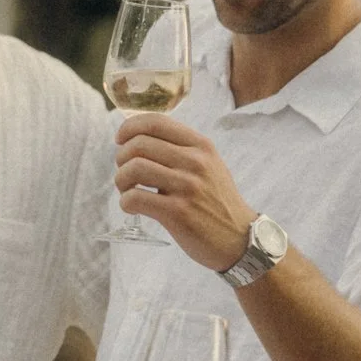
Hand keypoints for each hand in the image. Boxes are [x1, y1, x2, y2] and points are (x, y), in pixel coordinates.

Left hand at [115, 115, 256, 269]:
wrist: (240, 238)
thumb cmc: (217, 202)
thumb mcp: (209, 166)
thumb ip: (182, 150)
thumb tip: (139, 139)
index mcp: (201, 146)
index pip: (156, 122)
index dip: (129, 128)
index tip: (120, 140)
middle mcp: (195, 161)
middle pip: (138, 144)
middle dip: (121, 158)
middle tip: (125, 173)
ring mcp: (187, 187)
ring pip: (133, 168)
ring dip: (121, 180)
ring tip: (128, 191)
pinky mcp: (178, 212)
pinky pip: (135, 198)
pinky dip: (126, 202)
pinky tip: (133, 207)